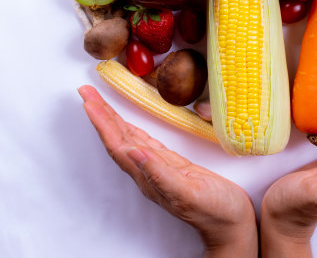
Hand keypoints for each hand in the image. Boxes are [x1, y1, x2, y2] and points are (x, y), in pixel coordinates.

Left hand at [78, 85, 257, 257]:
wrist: (230, 224)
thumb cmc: (215, 211)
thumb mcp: (189, 192)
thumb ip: (161, 174)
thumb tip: (135, 152)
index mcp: (148, 177)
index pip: (118, 145)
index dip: (102, 122)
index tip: (89, 101)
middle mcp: (148, 172)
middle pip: (117, 139)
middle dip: (100, 115)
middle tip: (86, 92)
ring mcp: (159, 169)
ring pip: (128, 139)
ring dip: (112, 119)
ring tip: (99, 101)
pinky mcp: (172, 165)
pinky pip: (145, 142)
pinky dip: (133, 128)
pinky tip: (127, 123)